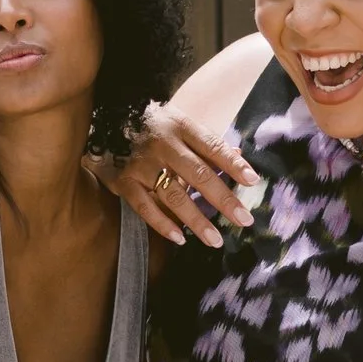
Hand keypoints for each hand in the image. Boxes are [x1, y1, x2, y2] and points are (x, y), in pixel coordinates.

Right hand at [99, 106, 259, 248]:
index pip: (212, 146)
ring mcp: (143, 164)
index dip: (233, 164)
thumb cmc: (156, 127)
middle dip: (223, 199)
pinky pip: (145, 207)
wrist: (109, 121)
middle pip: (198, 174)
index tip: (253, 181)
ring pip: (173, 196)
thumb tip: (240, 157)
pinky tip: (180, 238)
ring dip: (196, 220)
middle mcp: (163, 144)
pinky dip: (162, 224)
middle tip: (244, 220)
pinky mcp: (124, 181)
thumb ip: (209, 145)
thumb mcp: (183, 127)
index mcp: (181, 127)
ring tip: (215, 240)